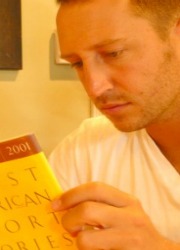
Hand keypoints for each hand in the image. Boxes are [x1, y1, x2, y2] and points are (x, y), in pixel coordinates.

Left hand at [52, 182, 179, 249]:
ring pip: (85, 238)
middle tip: (67, 225)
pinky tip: (92, 249)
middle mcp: (130, 217)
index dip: (71, 194)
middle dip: (69, 219)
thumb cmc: (133, 230)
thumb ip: (102, 204)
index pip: (95, 189)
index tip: (56, 204)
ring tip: (80, 239)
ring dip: (77, 240)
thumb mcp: (123, 211)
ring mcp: (128, 238)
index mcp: (127, 201)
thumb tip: (67, 204)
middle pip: (87, 210)